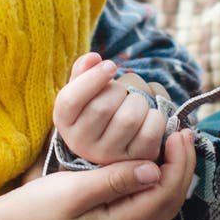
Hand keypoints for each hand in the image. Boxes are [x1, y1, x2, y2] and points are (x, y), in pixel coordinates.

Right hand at [0, 128, 195, 219]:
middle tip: (185, 131)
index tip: (180, 132)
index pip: (165, 193)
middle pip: (171, 201)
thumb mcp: (74, 190)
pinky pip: (147, 205)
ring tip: (175, 143)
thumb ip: (115, 180)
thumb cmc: (37, 209)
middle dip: (182, 166)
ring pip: (161, 204)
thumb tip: (153, 169)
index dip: (178, 162)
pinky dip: (157, 182)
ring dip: (173, 173)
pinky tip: (154, 161)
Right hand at [51, 51, 170, 165]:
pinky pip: (149, 133)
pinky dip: (155, 117)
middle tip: (123, 91)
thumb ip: (83, 72)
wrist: (113, 141)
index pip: (70, 100)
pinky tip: (149, 115)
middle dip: (119, 90)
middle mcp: (81, 144)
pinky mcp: (134, 161)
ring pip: (128, 119)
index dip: (93, 77)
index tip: (111, 66)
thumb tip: (94, 58)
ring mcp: (107, 157)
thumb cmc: (97, 108)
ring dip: (138, 102)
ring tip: (135, 103)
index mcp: (64, 122)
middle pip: (102, 108)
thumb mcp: (83, 91)